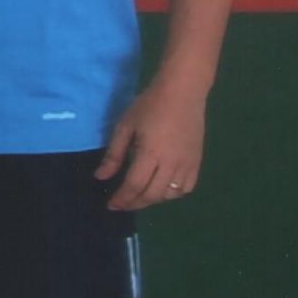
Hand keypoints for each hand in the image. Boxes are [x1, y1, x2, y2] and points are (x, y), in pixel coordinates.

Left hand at [94, 76, 208, 210]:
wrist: (183, 92)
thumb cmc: (149, 105)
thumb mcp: (125, 127)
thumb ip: (114, 155)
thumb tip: (100, 177)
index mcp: (151, 154)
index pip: (134, 186)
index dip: (122, 199)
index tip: (111, 205)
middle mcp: (172, 163)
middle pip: (153, 195)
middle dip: (135, 203)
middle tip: (122, 204)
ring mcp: (188, 163)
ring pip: (171, 194)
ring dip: (153, 200)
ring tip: (139, 196)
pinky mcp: (197, 161)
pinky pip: (187, 187)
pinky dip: (173, 194)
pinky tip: (161, 189)